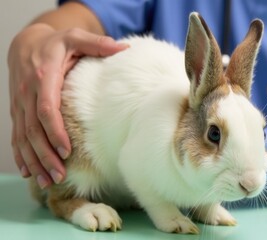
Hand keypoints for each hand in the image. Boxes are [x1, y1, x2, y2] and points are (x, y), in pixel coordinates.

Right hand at [8, 23, 127, 187]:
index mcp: (43, 76)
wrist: (26, 43)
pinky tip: (29, 172)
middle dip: (45, 154)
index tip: (67, 151)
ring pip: (23, 137)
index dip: (54, 131)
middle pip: (33, 129)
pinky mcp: (17, 111)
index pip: (46, 108)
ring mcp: (19, 104)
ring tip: (46, 182)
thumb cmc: (56, 43)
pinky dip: (21, 155)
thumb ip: (97, 43)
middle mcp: (27, 93)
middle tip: (59, 175)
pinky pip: (16, 136)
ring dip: (33, 160)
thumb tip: (124, 47)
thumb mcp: (76, 37)